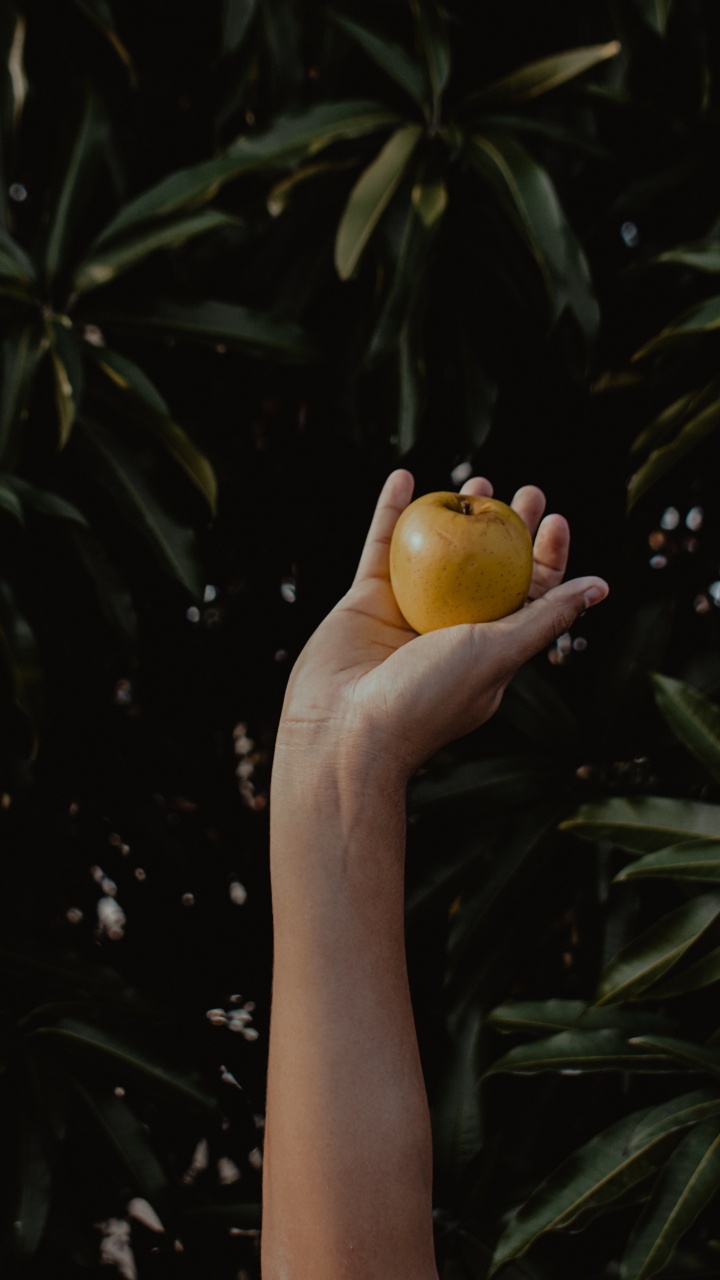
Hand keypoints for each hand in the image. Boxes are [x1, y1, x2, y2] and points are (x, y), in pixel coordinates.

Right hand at [277, 470, 607, 784]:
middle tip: (523, 491)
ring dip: (456, 515)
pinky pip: (381, 547)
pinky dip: (392, 511)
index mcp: (491, 648)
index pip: (529, 594)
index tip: (553, 519)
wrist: (346, 731)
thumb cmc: (428, 700)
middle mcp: (451, 629)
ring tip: (477, 481)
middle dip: (508, 528)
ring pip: (436, 552)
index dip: (546, 556)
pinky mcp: (366, 602)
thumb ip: (545, 617)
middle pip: (488, 567)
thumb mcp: (498, 653)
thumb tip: (600, 587)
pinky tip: (405, 477)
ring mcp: (407, 614)